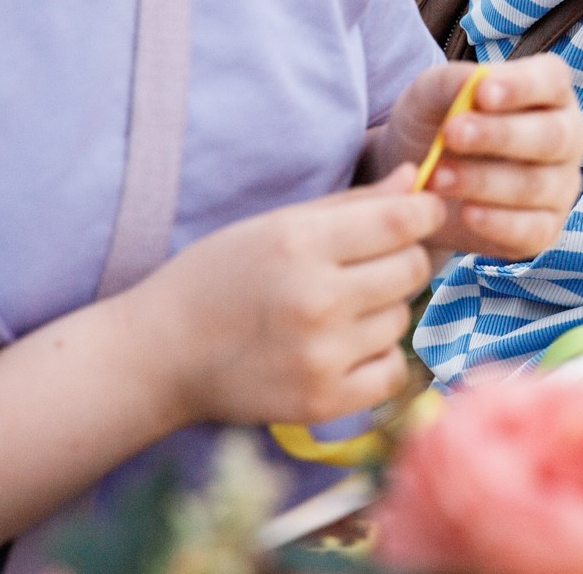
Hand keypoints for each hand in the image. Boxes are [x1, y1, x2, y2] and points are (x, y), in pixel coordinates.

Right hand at [125, 172, 442, 427]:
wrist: (158, 356)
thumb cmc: (216, 278)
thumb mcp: (275, 226)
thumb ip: (352, 204)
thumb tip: (417, 180)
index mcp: (301, 245)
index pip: (404, 221)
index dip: (425, 212)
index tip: (421, 214)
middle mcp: (316, 300)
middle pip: (413, 268)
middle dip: (403, 259)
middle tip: (370, 265)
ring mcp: (320, 356)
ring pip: (402, 319)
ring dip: (382, 311)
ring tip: (336, 310)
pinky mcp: (321, 401)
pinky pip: (393, 372)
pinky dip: (378, 359)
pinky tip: (344, 349)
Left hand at [373, 57, 582, 259]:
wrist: (419, 181)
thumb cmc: (437, 124)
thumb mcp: (431, 95)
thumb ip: (452, 82)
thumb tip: (475, 83)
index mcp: (549, 92)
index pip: (551, 80)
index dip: (522, 86)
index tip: (482, 92)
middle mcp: (566, 137)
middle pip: (551, 136)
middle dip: (500, 136)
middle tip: (451, 134)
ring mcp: (561, 185)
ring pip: (537, 184)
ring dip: (484, 181)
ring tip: (437, 177)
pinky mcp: (546, 228)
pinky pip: (534, 230)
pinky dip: (499, 223)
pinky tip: (466, 213)